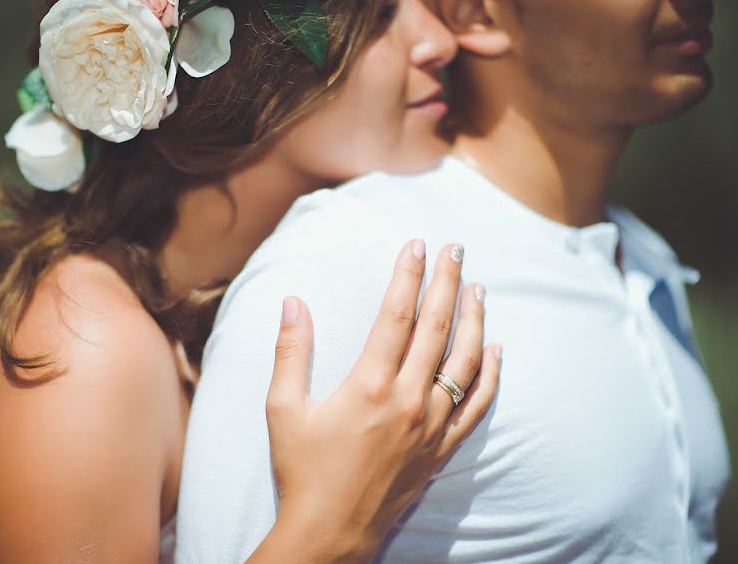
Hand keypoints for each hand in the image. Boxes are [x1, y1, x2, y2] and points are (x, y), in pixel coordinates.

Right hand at [265, 240, 500, 561]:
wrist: (331, 533)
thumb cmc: (302, 471)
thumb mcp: (283, 409)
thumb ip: (291, 352)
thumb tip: (293, 302)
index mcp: (369, 386)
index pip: (397, 316)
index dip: (408, 276)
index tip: (417, 245)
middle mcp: (407, 401)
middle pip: (437, 329)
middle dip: (448, 284)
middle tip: (457, 249)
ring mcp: (430, 426)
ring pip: (463, 362)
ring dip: (473, 321)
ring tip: (479, 288)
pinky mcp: (440, 449)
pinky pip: (476, 406)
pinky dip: (489, 375)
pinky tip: (494, 350)